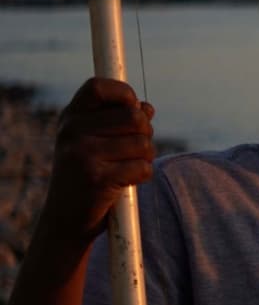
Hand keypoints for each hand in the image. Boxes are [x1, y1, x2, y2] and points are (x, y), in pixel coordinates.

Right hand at [39, 77, 155, 245]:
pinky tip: (125, 182)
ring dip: (146, 157)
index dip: (124, 93)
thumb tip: (146, 108)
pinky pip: (143, 168)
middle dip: (145, 133)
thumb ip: (117, 121)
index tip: (132, 107)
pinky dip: (142, 176)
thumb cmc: (86, 174)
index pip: (99, 86)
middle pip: (135, 117)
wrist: (66, 218)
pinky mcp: (98, 178)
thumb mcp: (93, 141)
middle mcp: (72, 132)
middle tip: (133, 149)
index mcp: (71, 118)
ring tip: (126, 167)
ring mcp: (83, 154)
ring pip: (144, 143)